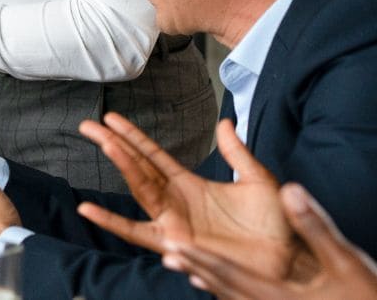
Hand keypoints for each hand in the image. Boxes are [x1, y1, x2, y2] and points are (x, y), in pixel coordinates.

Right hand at [78, 115, 294, 281]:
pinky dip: (112, 221)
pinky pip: (136, 232)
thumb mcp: (258, 180)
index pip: (153, 155)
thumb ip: (237, 153)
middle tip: (88, 124)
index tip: (111, 118)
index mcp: (191, 185)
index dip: (133, 136)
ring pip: (139, 189)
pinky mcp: (174, 243)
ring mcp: (172, 222)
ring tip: (104, 143)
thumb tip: (225, 122)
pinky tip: (89, 210)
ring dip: (122, 166)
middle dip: (114, 144)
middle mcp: (175, 202)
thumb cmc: (276, 225)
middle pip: (137, 167)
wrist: (288, 258)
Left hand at [165, 183, 376, 299]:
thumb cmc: (370, 293)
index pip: (231, 275)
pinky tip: (219, 283)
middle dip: (196, 270)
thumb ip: (314, 225)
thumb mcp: (346, 258)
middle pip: (226, 289)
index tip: (175, 246)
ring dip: (208, 281)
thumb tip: (290, 189)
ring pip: (234, 298)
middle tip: (166, 253)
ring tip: (183, 265)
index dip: (201, 260)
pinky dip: (229, 292)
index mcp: (280, 296)